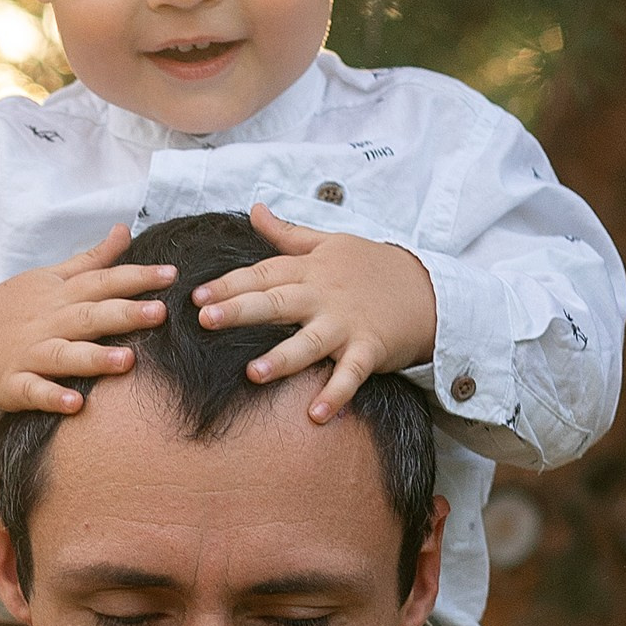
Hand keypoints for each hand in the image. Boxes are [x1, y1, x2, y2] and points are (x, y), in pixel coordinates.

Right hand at [0, 226, 176, 418]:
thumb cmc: (13, 309)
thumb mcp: (49, 278)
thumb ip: (91, 260)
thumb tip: (125, 231)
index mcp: (60, 295)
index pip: (102, 281)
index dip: (136, 277)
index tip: (172, 274)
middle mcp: (48, 322)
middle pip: (89, 316)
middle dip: (124, 314)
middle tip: (159, 313)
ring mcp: (29, 354)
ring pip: (65, 355)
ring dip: (94, 358)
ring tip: (126, 361)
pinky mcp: (13, 384)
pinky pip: (34, 392)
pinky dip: (52, 397)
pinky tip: (75, 405)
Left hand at [192, 202, 436, 418]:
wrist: (430, 287)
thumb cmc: (373, 267)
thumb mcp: (330, 242)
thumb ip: (287, 233)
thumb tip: (254, 210)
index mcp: (309, 270)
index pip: (262, 274)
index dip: (228, 284)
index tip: (195, 296)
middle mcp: (323, 296)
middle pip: (277, 302)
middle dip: (241, 311)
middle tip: (205, 320)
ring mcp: (347, 323)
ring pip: (310, 341)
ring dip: (283, 358)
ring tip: (254, 373)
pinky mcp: (370, 348)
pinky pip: (351, 374)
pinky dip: (336, 394)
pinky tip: (316, 415)